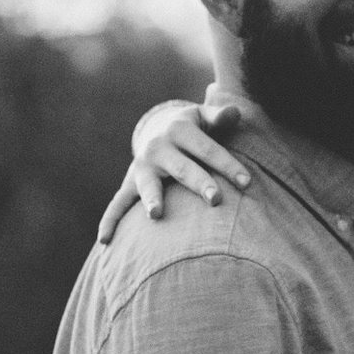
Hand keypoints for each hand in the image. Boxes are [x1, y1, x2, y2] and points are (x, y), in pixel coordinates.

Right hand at [97, 100, 250, 243]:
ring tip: (157, 214)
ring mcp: (142, 167)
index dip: (228, 165)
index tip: (247, 182)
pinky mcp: (130, 183)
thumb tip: (235, 112)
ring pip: (148, 185)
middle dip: (199, 182)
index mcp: (180, 130)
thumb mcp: (204, 117)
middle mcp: (158, 148)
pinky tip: (105, 241)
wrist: (158, 128)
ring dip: (152, 199)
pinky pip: (118, 203)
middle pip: (182, 168)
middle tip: (216, 199)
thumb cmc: (192, 128)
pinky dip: (110, 221)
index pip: (208, 149)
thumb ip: (219, 116)